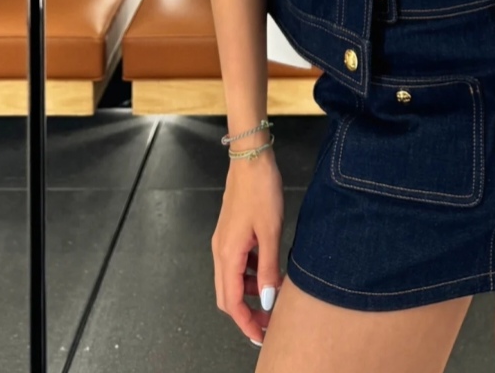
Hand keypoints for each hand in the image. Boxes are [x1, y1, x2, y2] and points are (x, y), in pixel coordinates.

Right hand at [212, 155, 284, 346]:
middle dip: (247, 313)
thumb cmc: (261, 191)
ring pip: (232, 280)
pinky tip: (267, 270)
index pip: (231, 302)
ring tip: (274, 296)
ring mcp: (223, 242)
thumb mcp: (270, 231)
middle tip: (269, 323)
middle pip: (227, 295)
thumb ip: (267, 268)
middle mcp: (220, 251)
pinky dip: (249, 274)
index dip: (246, 322)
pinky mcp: (230, 233)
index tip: (263, 335)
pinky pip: (237, 263)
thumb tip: (268, 300)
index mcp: (227, 254)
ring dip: (249, 293)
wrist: (250, 158)